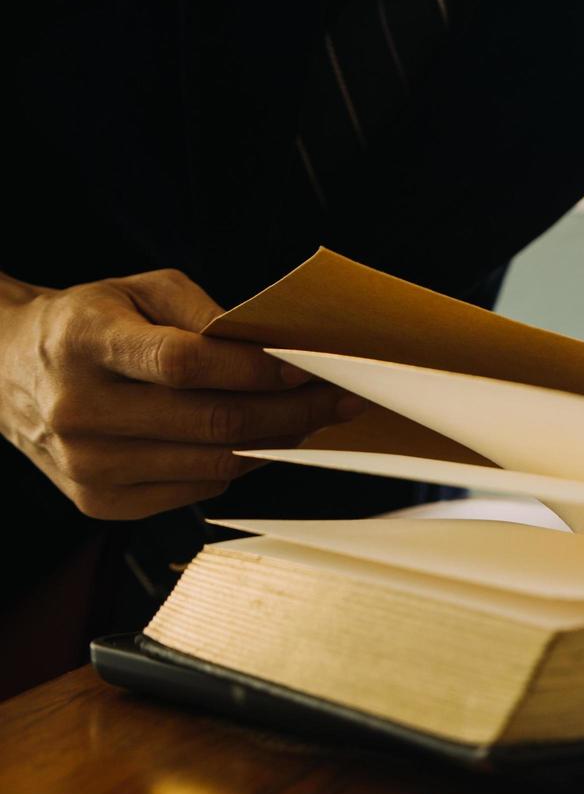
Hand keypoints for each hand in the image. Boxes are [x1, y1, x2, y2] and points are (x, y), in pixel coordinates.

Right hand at [0, 268, 364, 519]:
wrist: (5, 369)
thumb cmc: (90, 323)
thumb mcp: (141, 291)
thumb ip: (207, 314)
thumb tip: (277, 350)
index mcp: (85, 343)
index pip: (183, 364)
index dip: (255, 370)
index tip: (308, 368)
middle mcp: (78, 410)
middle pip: (210, 421)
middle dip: (292, 412)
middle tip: (340, 399)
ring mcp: (86, 465)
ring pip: (213, 465)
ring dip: (275, 443)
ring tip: (310, 419)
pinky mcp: (100, 503)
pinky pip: (195, 491)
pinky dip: (237, 467)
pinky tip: (257, 442)